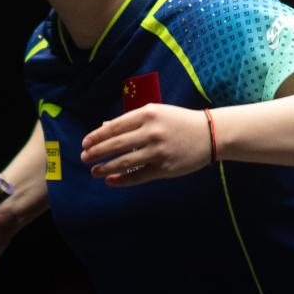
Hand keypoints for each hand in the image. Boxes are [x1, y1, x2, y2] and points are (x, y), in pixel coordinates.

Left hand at [79, 103, 211, 186]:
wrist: (210, 134)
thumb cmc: (178, 121)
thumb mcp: (155, 113)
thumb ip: (130, 121)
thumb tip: (103, 128)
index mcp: (148, 114)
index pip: (115, 126)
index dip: (97, 136)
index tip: (85, 143)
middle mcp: (152, 132)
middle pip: (116, 144)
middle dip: (96, 152)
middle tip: (83, 157)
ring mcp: (158, 151)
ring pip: (125, 162)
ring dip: (106, 167)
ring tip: (94, 171)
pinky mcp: (165, 168)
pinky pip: (138, 175)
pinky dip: (122, 179)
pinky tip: (110, 180)